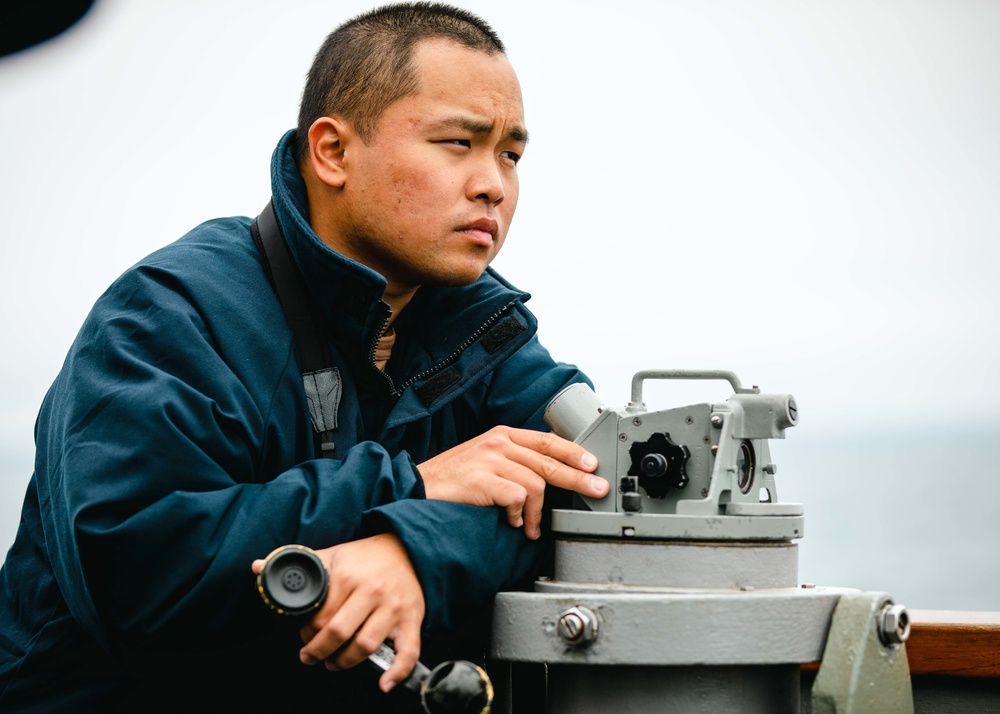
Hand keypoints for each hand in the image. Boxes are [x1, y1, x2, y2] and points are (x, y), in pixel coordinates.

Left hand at [251, 533, 423, 692]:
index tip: (303, 635)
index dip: (306, 632)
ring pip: (365, 646)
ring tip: (334, 663)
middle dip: (318, 651)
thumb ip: (299, 563)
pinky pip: (408, 651)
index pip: (319, 616)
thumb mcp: (332, 553)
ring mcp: (393, 608)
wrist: (406, 549)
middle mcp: (371, 592)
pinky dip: (397, 671)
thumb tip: (257, 567)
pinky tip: (384, 683)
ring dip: (345, 662)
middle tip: (310, 656)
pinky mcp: (411, 619)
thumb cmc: (365, 556)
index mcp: (348, 576)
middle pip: (338, 634)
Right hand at [417, 425, 607, 539]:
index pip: (547, 440)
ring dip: (537, 513)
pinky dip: (519, 515)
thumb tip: (548, 480)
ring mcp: (490, 460)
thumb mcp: (486, 460)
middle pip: (549, 461)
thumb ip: (514, 462)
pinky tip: (512, 523)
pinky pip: (516, 498)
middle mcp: (498, 442)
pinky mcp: (482, 479)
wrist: (417, 487)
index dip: (573, 452)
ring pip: (535, 484)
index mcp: (503, 435)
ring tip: (530, 527)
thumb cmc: (454, 480)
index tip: (592, 464)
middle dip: (578, 478)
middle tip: (597, 490)